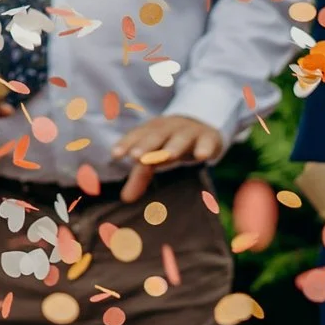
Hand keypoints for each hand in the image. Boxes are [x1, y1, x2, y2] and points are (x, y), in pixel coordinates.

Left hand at [108, 114, 224, 201]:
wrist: (202, 125)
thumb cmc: (170, 144)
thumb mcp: (156, 157)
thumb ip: (141, 176)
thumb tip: (126, 199)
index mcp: (151, 131)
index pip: (136, 136)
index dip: (126, 144)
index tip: (115, 155)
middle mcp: (168, 129)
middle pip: (155, 136)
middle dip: (146, 145)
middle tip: (136, 156)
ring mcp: (189, 132)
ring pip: (180, 138)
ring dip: (173, 146)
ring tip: (168, 156)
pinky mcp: (209, 138)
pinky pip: (207, 142)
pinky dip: (205, 148)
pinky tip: (203, 157)